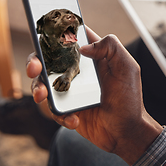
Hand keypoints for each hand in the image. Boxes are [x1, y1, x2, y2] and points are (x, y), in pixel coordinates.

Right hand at [26, 27, 162, 164]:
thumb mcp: (127, 67)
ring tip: (43, 96)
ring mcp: (71, 90)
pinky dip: (60, 114)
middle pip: (49, 60)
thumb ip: (111, 47)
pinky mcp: (66, 109)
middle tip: (35, 68)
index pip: (71, 39)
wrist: (126, 131)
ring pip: (43, 83)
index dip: (57, 34)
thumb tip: (83, 47)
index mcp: (93, 58)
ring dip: (38, 88)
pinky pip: (52, 108)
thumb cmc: (129, 98)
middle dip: (35, 60)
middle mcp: (79, 72)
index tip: (46, 34)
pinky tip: (75, 119)